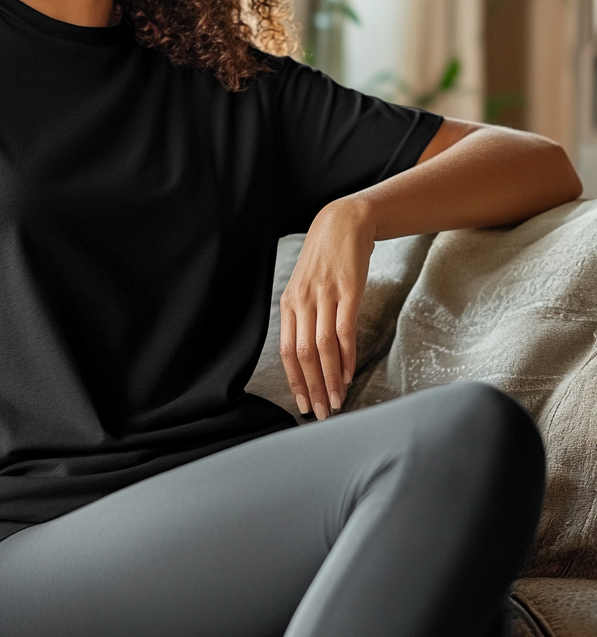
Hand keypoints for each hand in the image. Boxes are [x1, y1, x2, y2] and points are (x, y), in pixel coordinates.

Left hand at [279, 199, 374, 419]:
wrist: (343, 224)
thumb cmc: (325, 260)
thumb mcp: (306, 288)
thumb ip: (305, 317)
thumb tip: (310, 355)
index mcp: (289, 304)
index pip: (288, 352)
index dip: (295, 381)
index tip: (303, 405)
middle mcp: (302, 302)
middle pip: (304, 355)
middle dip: (312, 388)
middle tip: (322, 413)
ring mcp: (325, 296)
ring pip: (323, 347)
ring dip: (330, 378)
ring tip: (337, 401)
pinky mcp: (349, 291)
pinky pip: (344, 330)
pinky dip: (346, 357)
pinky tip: (348, 374)